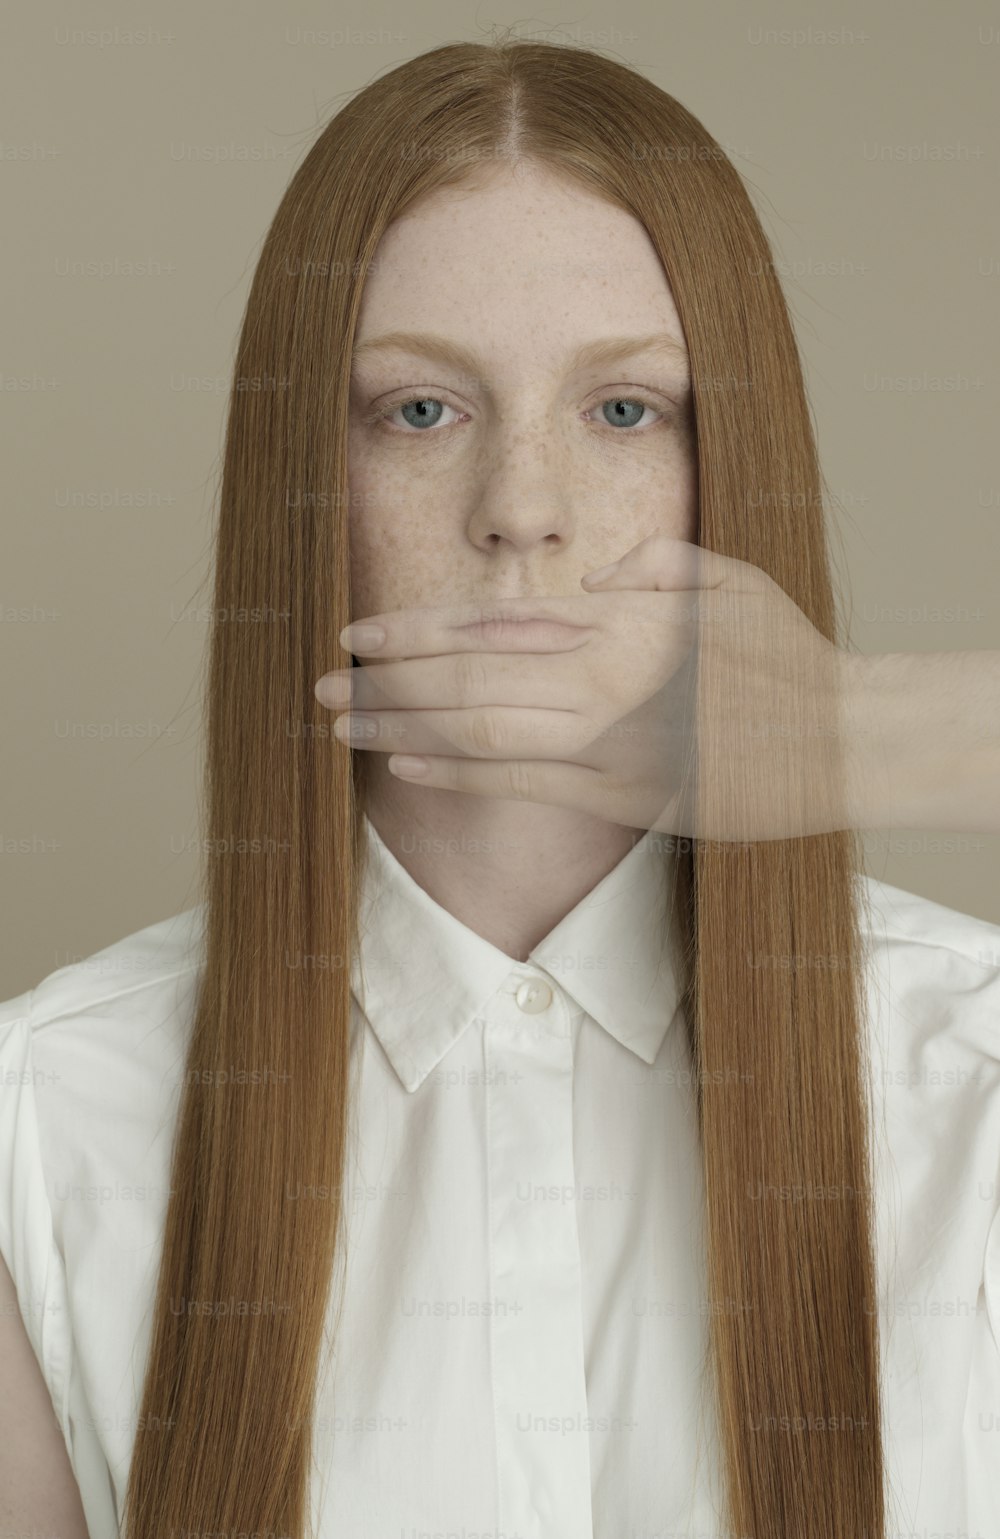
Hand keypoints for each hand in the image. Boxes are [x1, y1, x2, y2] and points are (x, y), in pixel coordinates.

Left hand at [314, 531, 853, 842]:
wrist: (845, 742)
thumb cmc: (789, 660)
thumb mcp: (733, 583)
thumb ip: (659, 569)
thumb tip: (595, 576)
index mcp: (620, 627)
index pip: (493, 624)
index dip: (416, 630)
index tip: (357, 633)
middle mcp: (602, 683)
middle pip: (467, 678)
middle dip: (385, 683)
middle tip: (318, 685)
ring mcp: (609, 745)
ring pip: (481, 731)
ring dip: (401, 728)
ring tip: (338, 726)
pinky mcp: (623, 797)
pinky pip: (524, 784)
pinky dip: (460, 771)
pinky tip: (405, 762)